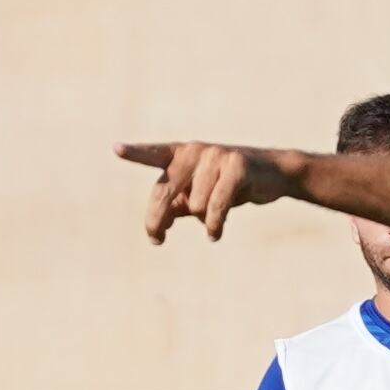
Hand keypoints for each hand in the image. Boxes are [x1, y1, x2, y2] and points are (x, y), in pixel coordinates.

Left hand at [118, 141, 304, 241]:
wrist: (274, 173)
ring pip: (194, 205)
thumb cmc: (230, 184)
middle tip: (156, 239)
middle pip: (164, 192)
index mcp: (181, 154)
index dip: (135, 152)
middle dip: (156, 221)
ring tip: (214, 218)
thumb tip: (159, 223)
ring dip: (203, 220)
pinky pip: (216, 207)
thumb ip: (176, 203)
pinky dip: (214, 225)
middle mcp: (195, 151)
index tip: (116, 149)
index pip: (154, 154)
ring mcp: (216, 156)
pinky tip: (214, 234)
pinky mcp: (237, 167)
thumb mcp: (199, 193)